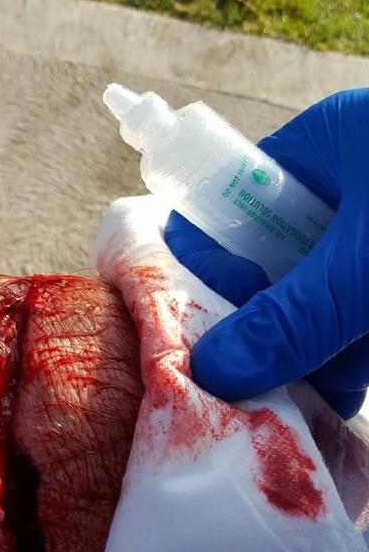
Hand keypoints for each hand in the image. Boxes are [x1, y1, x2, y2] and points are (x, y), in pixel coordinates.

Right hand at [164, 89, 368, 417]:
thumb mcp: (366, 263)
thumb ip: (293, 318)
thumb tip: (211, 371)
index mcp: (325, 143)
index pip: (231, 199)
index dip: (209, 263)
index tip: (199, 326)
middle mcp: (350, 182)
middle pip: (278, 261)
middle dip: (267, 325)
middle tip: (241, 384)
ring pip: (325, 297)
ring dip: (312, 354)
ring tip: (290, 408)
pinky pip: (362, 318)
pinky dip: (353, 359)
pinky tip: (335, 402)